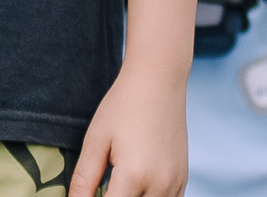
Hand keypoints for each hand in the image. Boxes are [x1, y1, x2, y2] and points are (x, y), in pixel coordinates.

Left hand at [73, 58, 189, 196]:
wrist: (158, 82)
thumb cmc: (123, 107)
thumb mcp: (96, 141)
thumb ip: (84, 180)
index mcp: (134, 176)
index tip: (88, 195)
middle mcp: (159, 185)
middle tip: (103, 186)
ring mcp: (175, 184)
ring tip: (117, 184)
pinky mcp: (182, 179)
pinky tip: (135, 186)